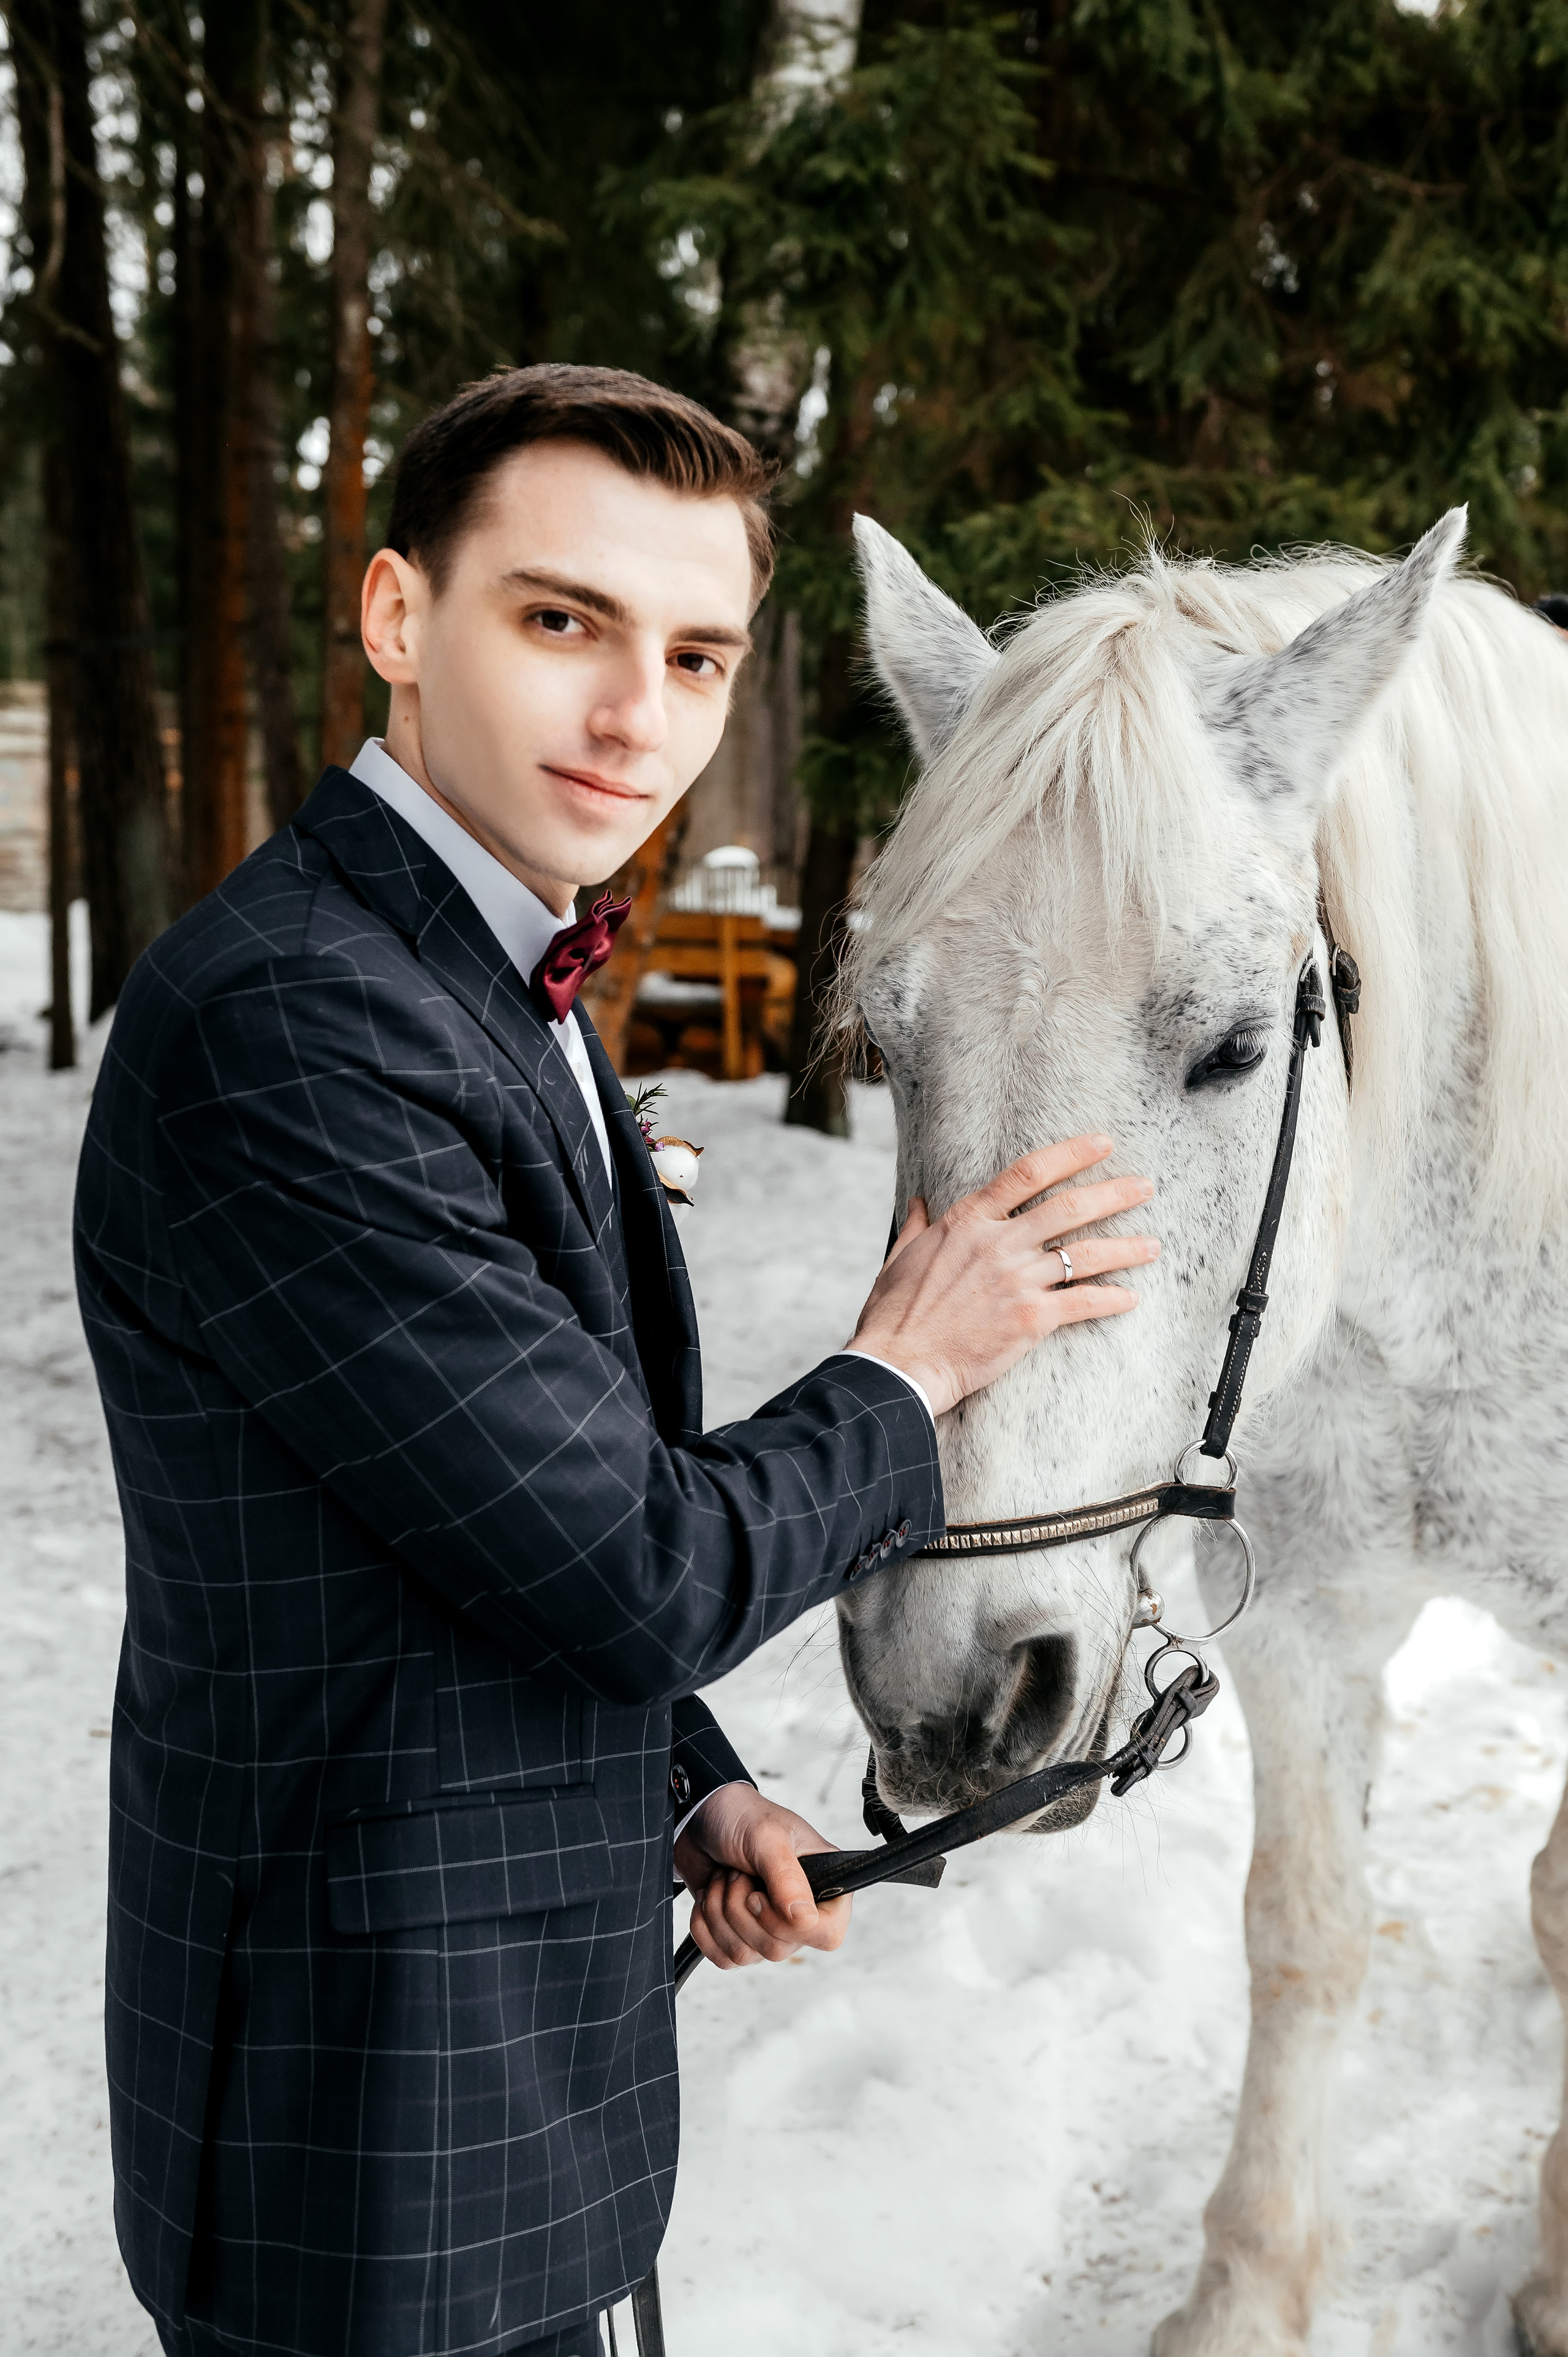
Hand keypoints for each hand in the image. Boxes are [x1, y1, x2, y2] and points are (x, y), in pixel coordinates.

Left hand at [674, 1783, 850, 1970]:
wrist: (702, 1818)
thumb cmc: (742, 1817)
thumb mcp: (766, 1836)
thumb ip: (787, 1876)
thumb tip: (805, 1919)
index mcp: (824, 1886)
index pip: (826, 1934)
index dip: (787, 1924)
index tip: (758, 1894)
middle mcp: (801, 1914)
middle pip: (777, 1949)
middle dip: (741, 1909)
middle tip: (737, 1874)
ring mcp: (770, 1929)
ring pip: (745, 1955)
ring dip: (720, 1912)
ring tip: (724, 1878)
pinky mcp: (739, 1937)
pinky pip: (722, 1958)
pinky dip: (705, 1926)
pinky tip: (709, 1895)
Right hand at [844, 1134, 1157, 1418]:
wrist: (901, 1363)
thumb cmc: (894, 1315)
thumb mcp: (899, 1258)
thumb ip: (918, 1226)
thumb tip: (920, 1203)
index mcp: (968, 1221)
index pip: (1028, 1173)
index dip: (1071, 1154)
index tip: (1102, 1144)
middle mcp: (998, 1243)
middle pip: (1069, 1207)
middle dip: (1114, 1194)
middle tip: (1144, 1187)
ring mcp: (1017, 1280)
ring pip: (1085, 1254)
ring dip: (1125, 1247)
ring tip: (1152, 1244)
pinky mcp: (1031, 1319)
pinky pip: (1083, 1303)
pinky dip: (1111, 1300)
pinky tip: (1130, 1299)